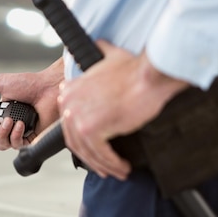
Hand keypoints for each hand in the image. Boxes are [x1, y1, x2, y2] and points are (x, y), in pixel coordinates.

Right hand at [0, 58, 63, 149]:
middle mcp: (7, 126)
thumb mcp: (0, 83)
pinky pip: (16, 146)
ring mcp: (18, 133)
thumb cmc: (29, 84)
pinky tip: (20, 124)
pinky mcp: (30, 139)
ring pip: (0, 145)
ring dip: (1, 133)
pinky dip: (15, 135)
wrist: (48, 88)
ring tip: (9, 120)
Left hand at [58, 40, 188, 179]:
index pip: (70, 123)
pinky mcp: (91, 129)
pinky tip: (123, 168)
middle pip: (75, 141)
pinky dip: (112, 164)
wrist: (149, 75)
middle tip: (107, 167)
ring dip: (104, 165)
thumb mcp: (110, 57)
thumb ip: (100, 55)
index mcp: (70, 89)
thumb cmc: (135, 69)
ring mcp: (78, 117)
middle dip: (93, 158)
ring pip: (87, 151)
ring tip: (118, 171)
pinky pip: (100, 154)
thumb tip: (100, 45)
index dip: (84, 140)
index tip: (97, 150)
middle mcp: (69, 103)